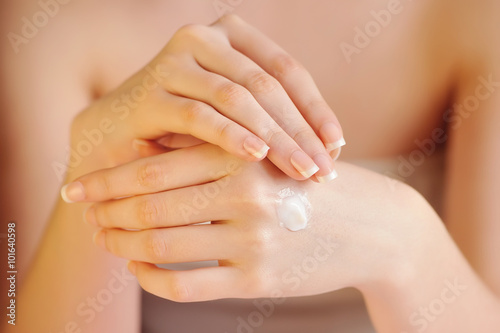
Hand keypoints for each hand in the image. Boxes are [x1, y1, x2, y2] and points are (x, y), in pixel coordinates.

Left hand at [63, 144, 436, 302]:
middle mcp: (246, 195)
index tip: (77, 188)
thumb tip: (134, 150)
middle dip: (106, 211)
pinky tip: (139, 266)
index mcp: (242, 154)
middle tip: (86, 215)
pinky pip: (185, 285)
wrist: (370, 225)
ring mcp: (253, 241)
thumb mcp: (262, 154)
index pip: (152, 167)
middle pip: (149, 205)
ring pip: (161, 244)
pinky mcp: (259, 281)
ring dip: (122, 242)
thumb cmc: (305, 182)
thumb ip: (202, 149)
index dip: (106, 179)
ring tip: (107, 237)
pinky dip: (150, 277)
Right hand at [68, 14, 343, 182]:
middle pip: (265, 85)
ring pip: (237, 98)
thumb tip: (332, 149)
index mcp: (230, 35)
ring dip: (273, 137)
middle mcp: (202, 37)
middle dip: (298, 130)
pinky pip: (200, 116)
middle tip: (323, 169)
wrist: (119, 133)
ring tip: (300, 170)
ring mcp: (174, 61)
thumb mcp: (236, 114)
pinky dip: (231, 136)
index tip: (336, 146)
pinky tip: (256, 157)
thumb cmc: (189, 127)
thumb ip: (276, 119)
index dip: (315, 108)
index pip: (286, 69)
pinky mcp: (150, 93)